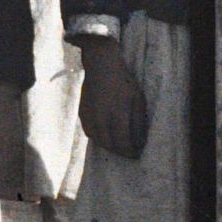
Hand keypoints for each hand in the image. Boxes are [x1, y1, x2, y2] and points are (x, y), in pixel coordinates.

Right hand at [78, 37, 147, 158]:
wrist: (101, 66)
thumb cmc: (124, 82)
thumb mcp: (138, 100)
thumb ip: (138, 122)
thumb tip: (139, 141)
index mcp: (117, 116)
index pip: (123, 143)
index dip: (130, 152)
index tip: (137, 154)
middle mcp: (101, 119)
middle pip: (109, 145)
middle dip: (120, 152)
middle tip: (129, 153)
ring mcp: (90, 116)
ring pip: (98, 140)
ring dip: (108, 146)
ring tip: (118, 145)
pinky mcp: (82, 113)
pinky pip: (89, 132)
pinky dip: (98, 138)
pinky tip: (105, 135)